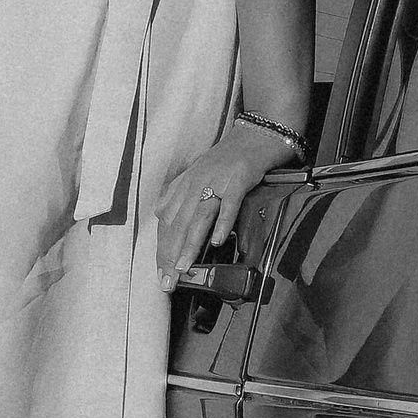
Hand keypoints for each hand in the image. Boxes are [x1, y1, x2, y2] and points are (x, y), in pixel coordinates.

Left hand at [155, 120, 287, 289]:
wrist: (255, 135)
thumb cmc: (228, 158)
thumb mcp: (197, 174)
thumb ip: (179, 193)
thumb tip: (162, 214)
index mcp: (185, 185)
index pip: (167, 222)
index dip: (163, 249)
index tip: (161, 273)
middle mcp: (196, 184)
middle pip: (179, 224)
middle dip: (171, 255)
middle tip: (168, 282)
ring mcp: (217, 182)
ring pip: (199, 217)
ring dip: (189, 244)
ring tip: (184, 268)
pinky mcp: (238, 180)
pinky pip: (229, 204)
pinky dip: (222, 222)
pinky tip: (217, 241)